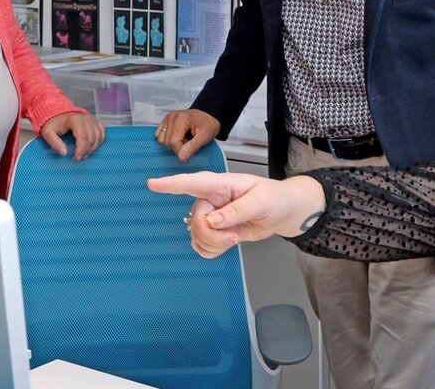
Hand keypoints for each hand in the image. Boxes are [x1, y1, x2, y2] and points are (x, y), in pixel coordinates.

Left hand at [40, 112, 104, 160]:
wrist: (58, 113)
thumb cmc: (53, 123)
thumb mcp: (48, 133)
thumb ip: (54, 143)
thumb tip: (64, 153)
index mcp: (75, 120)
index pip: (83, 138)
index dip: (81, 150)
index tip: (76, 158)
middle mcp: (86, 118)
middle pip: (92, 139)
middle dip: (86, 151)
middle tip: (78, 158)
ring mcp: (92, 119)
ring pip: (98, 138)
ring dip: (92, 149)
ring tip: (84, 154)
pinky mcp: (96, 122)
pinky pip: (102, 134)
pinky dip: (98, 143)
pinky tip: (91, 147)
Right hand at [147, 172, 325, 258]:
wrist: (282, 211)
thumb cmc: (273, 198)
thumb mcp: (260, 201)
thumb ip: (236, 211)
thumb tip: (212, 221)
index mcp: (221, 185)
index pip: (193, 183)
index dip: (171, 184)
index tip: (152, 184)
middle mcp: (212, 199)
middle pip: (195, 219)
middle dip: (211, 235)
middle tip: (234, 236)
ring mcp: (212, 216)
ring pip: (196, 235)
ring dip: (213, 244)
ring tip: (234, 238)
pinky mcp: (215, 231)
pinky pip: (201, 246)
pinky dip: (211, 251)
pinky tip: (226, 245)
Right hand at [154, 109, 220, 161]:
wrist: (208, 116)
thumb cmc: (208, 124)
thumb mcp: (205, 137)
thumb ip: (193, 147)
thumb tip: (181, 157)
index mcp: (181, 118)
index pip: (173, 142)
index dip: (181, 150)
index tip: (190, 150)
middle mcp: (172, 117)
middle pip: (167, 141)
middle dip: (178, 147)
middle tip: (189, 142)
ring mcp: (167, 119)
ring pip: (161, 139)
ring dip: (172, 143)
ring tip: (184, 139)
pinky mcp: (165, 122)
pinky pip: (159, 135)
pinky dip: (168, 139)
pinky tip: (178, 136)